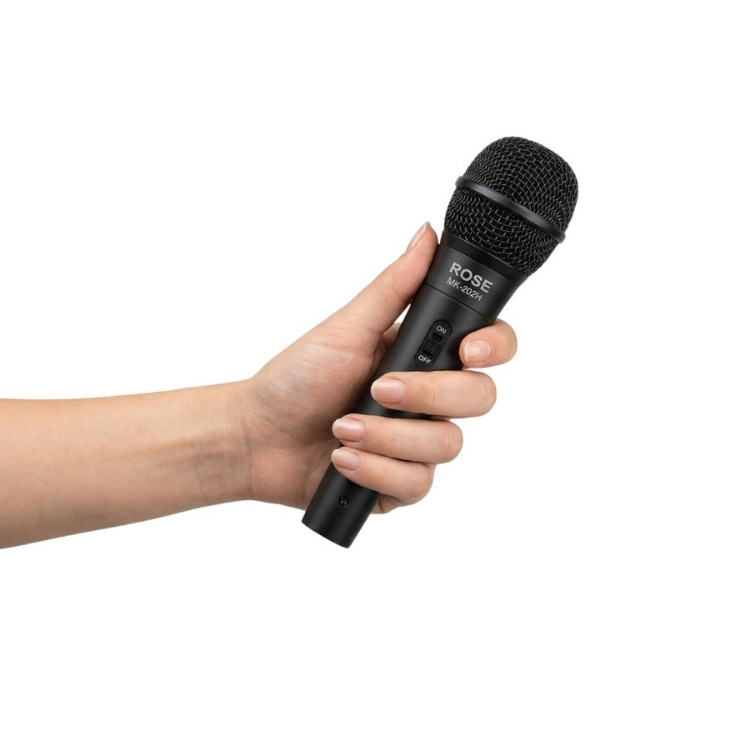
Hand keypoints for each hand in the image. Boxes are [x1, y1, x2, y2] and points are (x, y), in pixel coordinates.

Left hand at [239, 222, 516, 512]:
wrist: (258, 436)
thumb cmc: (297, 378)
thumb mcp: (346, 327)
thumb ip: (394, 286)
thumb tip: (426, 234)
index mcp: (422, 355)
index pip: (488, 348)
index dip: (494, 347)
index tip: (468, 351)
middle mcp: (429, 399)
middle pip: (479, 399)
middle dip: (428, 395)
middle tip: (380, 389)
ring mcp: (417, 443)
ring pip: (448, 445)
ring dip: (391, 437)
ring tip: (343, 429)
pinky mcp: (401, 483)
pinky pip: (417, 485)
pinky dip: (377, 471)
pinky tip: (343, 460)